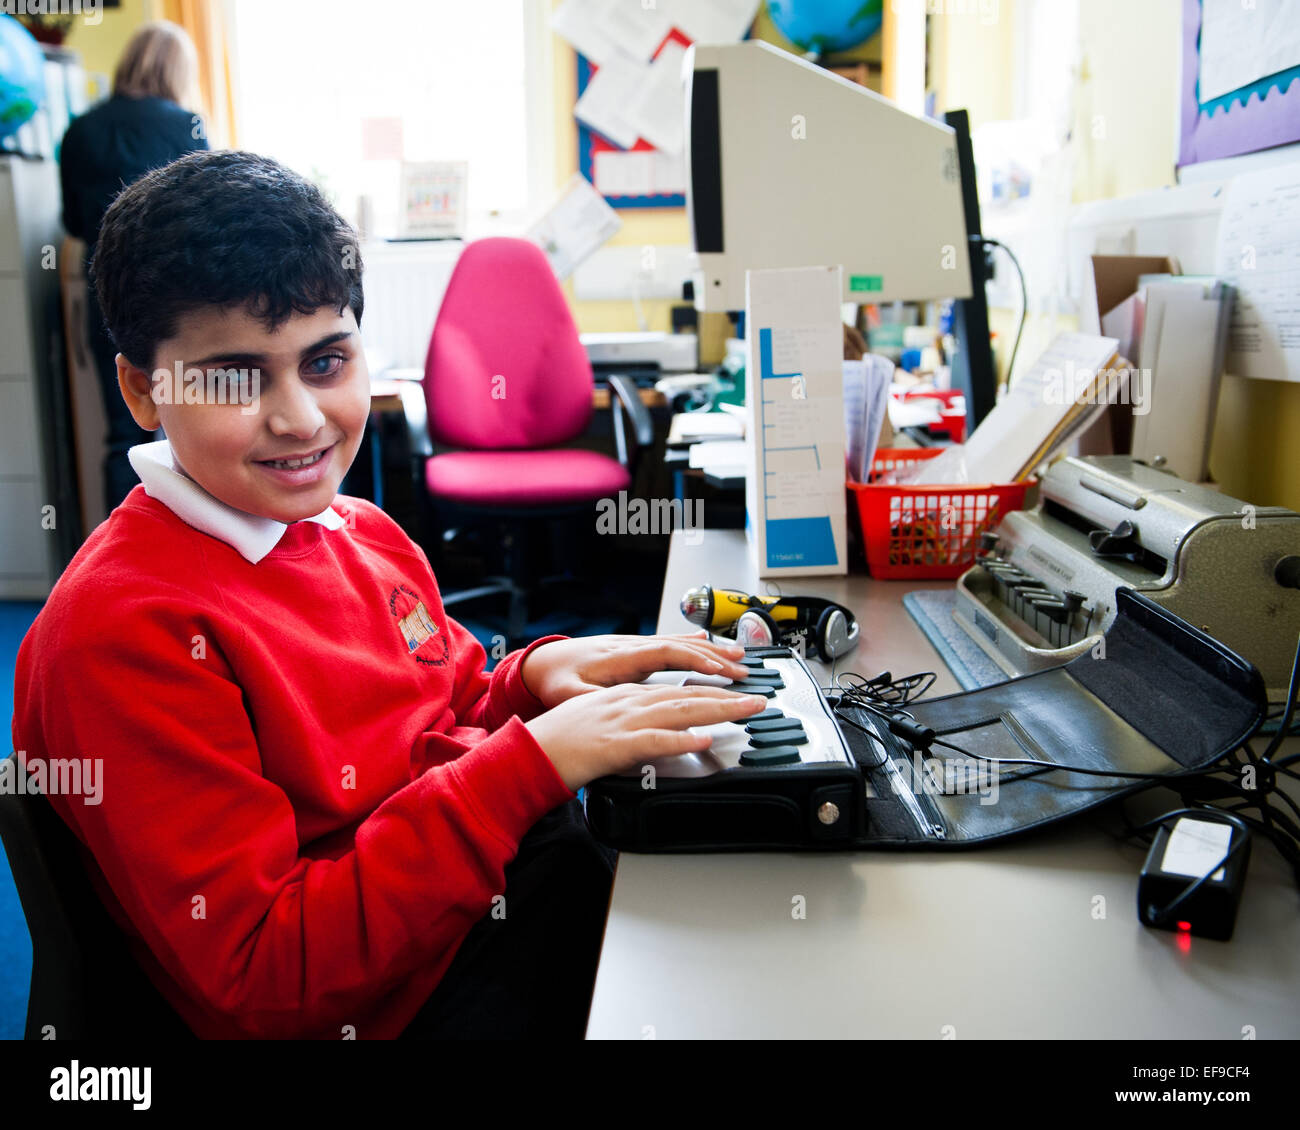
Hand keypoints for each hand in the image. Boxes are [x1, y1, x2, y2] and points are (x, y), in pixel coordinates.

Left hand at [520, 632, 750, 708]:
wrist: (543, 662)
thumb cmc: (556, 679)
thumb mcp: (567, 694)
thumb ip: (590, 700)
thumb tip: (607, 707)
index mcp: (620, 658)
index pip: (666, 654)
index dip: (694, 661)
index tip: (718, 671)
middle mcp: (632, 647)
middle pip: (682, 646)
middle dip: (715, 656)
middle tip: (744, 669)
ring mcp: (636, 646)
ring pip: (681, 642)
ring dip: (711, 650)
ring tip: (739, 657)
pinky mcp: (636, 650)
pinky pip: (672, 644)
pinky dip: (694, 644)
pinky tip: (709, 643)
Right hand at [525, 682, 767, 791]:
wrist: (524, 753)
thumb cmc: (557, 744)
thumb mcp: (599, 725)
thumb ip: (629, 726)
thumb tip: (658, 735)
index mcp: (624, 697)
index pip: (676, 690)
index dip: (711, 691)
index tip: (737, 693)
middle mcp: (627, 703)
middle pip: (685, 696)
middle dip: (726, 697)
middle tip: (758, 698)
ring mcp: (621, 722)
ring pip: (678, 711)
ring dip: (717, 710)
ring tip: (745, 710)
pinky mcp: (613, 746)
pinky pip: (652, 741)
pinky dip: (679, 739)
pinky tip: (701, 739)